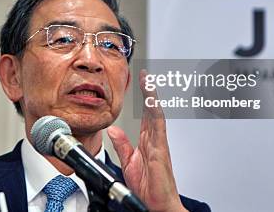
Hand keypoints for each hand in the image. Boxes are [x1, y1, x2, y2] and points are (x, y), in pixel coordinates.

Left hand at [107, 69, 187, 211]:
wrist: (158, 205)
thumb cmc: (149, 187)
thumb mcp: (128, 163)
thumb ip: (122, 145)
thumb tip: (113, 130)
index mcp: (147, 141)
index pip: (145, 114)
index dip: (143, 97)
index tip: (140, 82)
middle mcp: (155, 140)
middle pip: (152, 110)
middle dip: (149, 91)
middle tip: (146, 75)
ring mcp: (159, 144)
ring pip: (156, 115)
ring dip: (152, 98)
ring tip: (149, 82)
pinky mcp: (160, 151)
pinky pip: (159, 129)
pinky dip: (156, 114)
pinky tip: (153, 104)